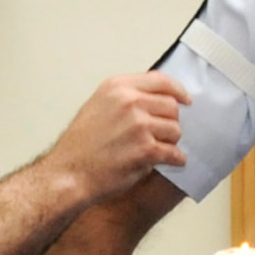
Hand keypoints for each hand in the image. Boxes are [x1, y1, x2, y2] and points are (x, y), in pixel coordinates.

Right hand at [51, 71, 191, 203]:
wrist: (68, 174)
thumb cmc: (80, 146)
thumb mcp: (98, 107)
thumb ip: (125, 98)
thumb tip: (156, 98)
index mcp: (117, 87)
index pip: (160, 80)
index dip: (178, 91)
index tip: (186, 100)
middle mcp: (129, 102)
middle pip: (172, 106)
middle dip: (170, 122)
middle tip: (161, 136)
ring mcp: (138, 125)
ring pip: (175, 130)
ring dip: (170, 142)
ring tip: (156, 151)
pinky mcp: (146, 149)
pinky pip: (174, 153)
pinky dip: (175, 160)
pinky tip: (169, 162)